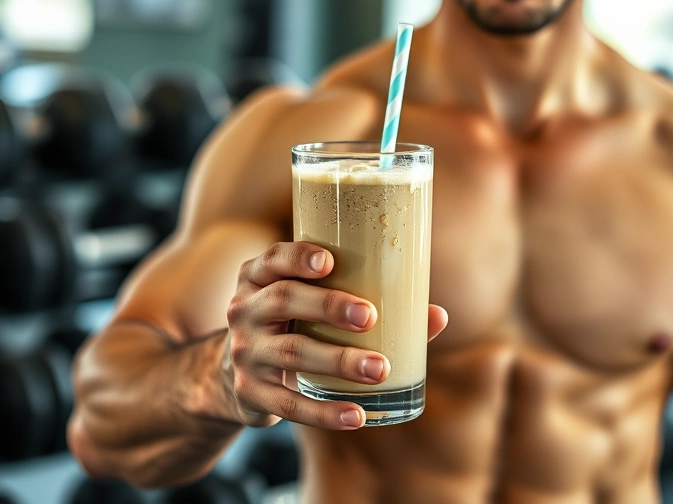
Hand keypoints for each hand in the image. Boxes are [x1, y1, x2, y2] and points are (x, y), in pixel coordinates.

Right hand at [222, 241, 446, 429]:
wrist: (235, 374)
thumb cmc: (294, 326)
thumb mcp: (311, 306)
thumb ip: (367, 302)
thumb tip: (437, 316)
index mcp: (259, 277)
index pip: (273, 259)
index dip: (297, 257)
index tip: (328, 261)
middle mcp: (245, 309)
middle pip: (284, 300)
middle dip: (328, 306)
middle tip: (370, 317)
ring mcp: (245, 352)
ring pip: (292, 353)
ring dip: (338, 360)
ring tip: (379, 369)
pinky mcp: (250, 392)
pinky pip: (288, 405)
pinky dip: (325, 413)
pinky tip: (357, 415)